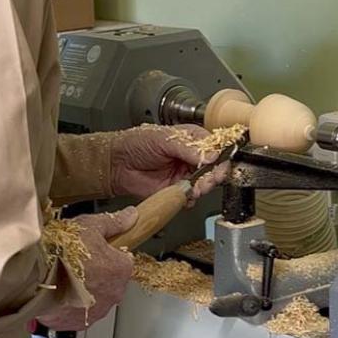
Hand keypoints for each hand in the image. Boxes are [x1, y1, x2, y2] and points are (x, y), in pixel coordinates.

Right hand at [37, 207, 136, 330]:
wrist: (36, 276)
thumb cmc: (63, 251)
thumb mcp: (91, 226)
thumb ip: (114, 223)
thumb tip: (131, 216)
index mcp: (120, 270)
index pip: (124, 260)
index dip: (109, 253)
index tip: (95, 250)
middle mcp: (113, 294)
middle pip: (111, 281)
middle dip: (98, 272)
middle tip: (78, 261)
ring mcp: (96, 311)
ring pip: (96, 298)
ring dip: (85, 290)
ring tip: (66, 277)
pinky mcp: (78, 323)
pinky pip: (79, 313)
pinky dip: (71, 305)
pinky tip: (59, 292)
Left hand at [110, 125, 226, 200]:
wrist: (117, 163)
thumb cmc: (136, 143)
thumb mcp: (163, 139)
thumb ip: (188, 148)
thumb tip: (211, 155)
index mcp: (191, 139)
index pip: (214, 146)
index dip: (220, 155)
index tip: (220, 162)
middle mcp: (191, 157)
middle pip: (214, 167)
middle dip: (215, 174)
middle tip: (211, 178)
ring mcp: (185, 174)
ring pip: (205, 183)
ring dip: (205, 187)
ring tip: (198, 186)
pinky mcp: (176, 190)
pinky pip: (191, 197)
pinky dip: (191, 198)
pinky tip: (186, 194)